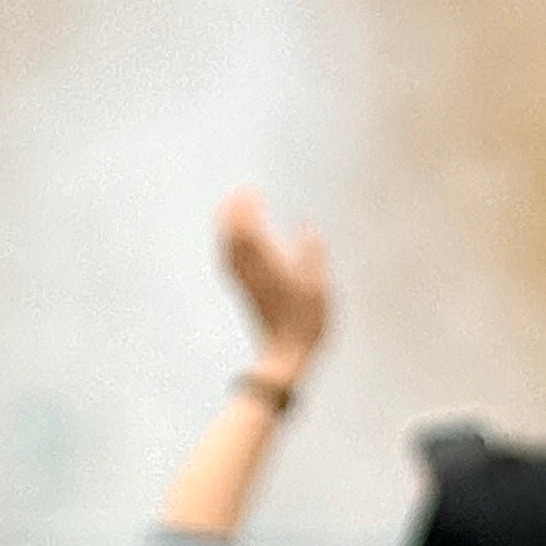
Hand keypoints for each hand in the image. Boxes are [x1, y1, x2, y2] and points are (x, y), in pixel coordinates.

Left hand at [216, 187, 328, 384]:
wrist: (285, 355)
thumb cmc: (306, 322)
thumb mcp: (319, 286)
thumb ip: (312, 254)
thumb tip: (306, 227)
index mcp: (268, 266)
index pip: (250, 230)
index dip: (247, 209)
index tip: (250, 191)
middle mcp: (250, 272)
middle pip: (234, 236)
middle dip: (234, 211)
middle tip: (239, 192)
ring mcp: (245, 283)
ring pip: (228, 248)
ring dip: (227, 226)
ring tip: (229, 209)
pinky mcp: (244, 292)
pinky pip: (229, 261)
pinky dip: (227, 244)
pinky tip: (231, 242)